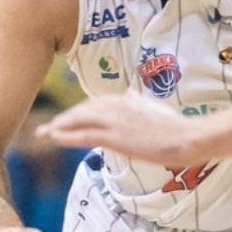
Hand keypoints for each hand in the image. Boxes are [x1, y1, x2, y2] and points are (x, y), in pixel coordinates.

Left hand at [39, 93, 200, 164]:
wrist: (186, 138)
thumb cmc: (174, 126)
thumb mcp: (153, 108)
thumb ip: (137, 100)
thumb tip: (129, 94)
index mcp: (126, 99)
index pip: (95, 104)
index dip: (78, 112)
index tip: (67, 118)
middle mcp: (118, 106)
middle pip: (83, 110)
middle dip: (64, 118)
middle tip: (47, 127)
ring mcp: (116, 122)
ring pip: (80, 121)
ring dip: (60, 126)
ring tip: (45, 133)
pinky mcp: (116, 137)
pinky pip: (84, 135)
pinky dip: (66, 135)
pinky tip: (54, 138)